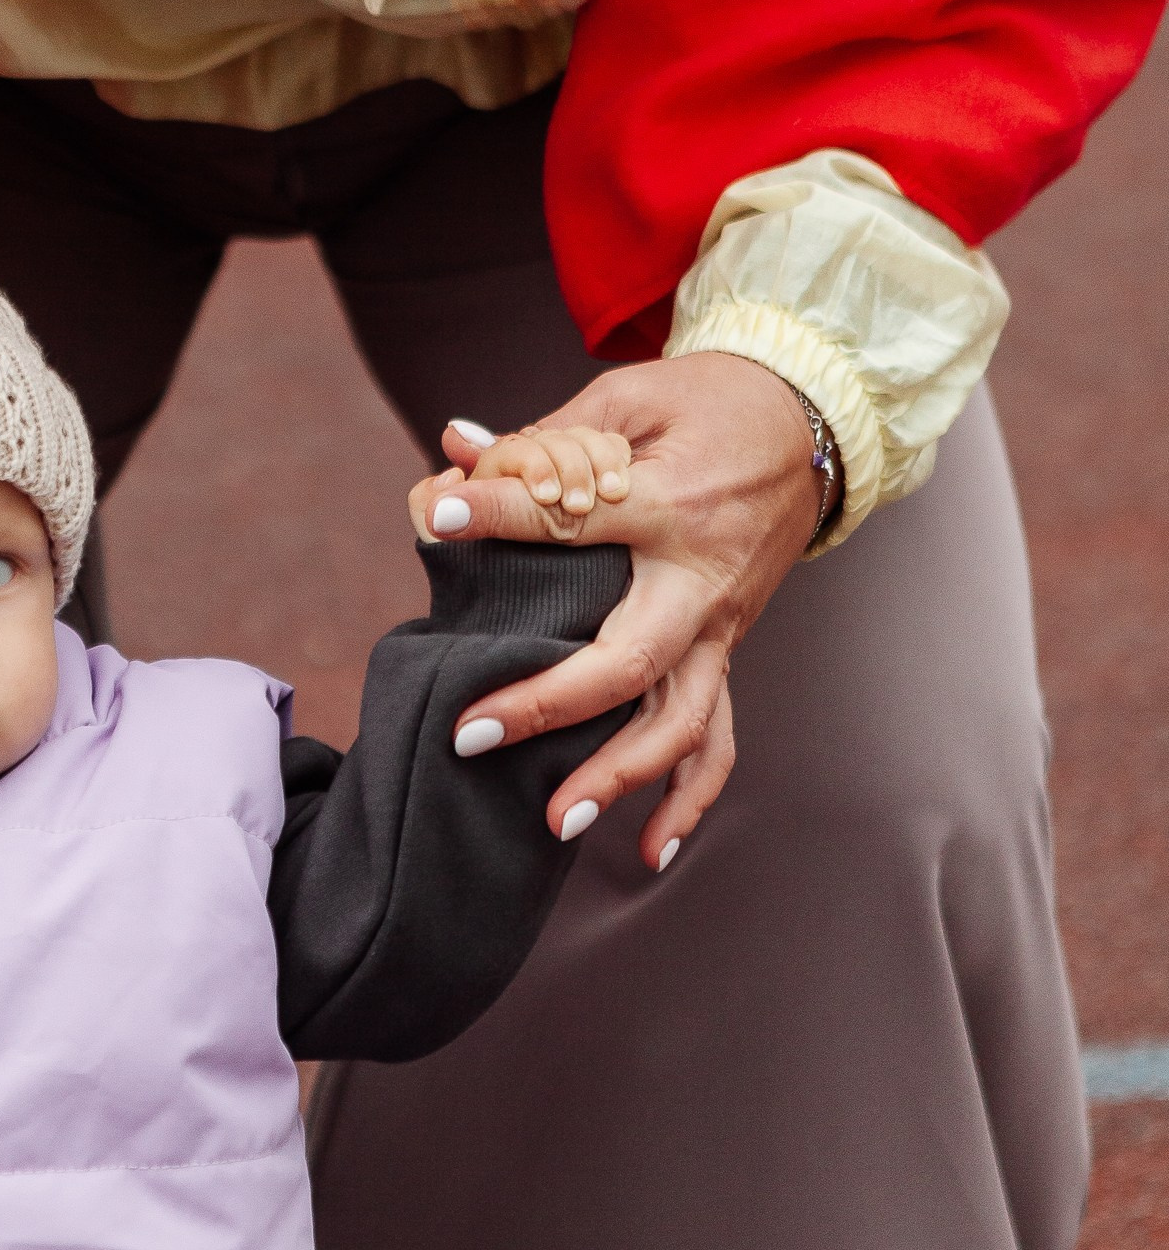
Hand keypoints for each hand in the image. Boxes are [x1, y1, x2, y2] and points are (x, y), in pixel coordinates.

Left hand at [407, 354, 823, 869]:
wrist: (811, 421)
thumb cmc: (712, 403)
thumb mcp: (629, 398)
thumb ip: (545, 435)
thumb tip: (456, 447)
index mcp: (672, 503)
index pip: (573, 517)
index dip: (501, 516)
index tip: (439, 519)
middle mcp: (700, 580)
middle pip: (629, 660)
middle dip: (550, 705)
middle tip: (471, 735)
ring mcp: (719, 627)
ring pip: (680, 721)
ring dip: (618, 777)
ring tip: (555, 819)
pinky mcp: (724, 651)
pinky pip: (716, 740)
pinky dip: (687, 800)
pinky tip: (649, 851)